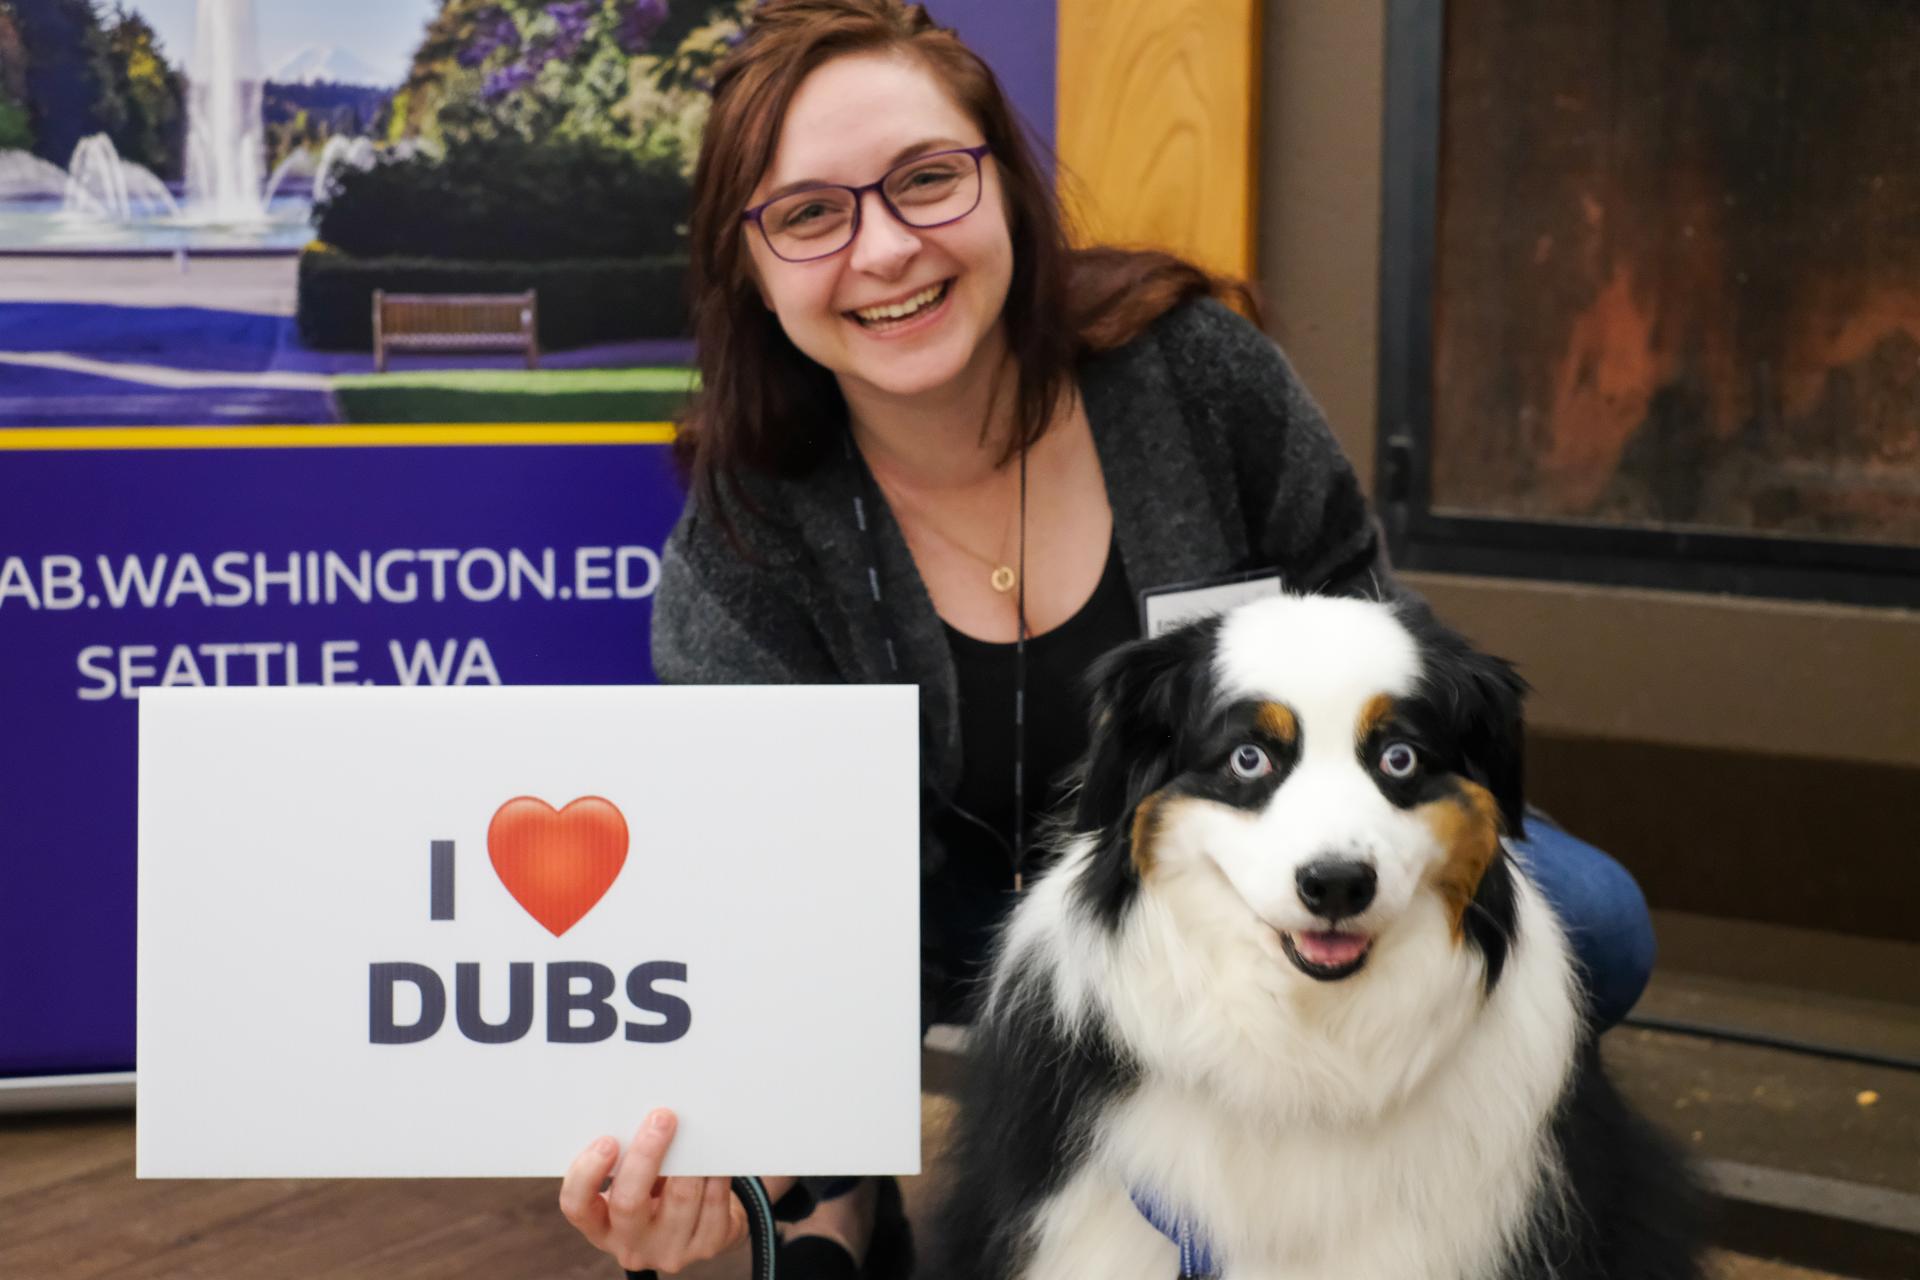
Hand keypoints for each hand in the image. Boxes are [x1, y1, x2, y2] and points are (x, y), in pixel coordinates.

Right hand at [558, 1109, 746, 1273]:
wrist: (702, 1231)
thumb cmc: (657, 1193)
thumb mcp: (633, 1184)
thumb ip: (629, 1159)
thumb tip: (647, 1113)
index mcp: (601, 1226)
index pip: (577, 1206)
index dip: (587, 1174)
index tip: (607, 1140)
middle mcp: (631, 1245)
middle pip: (628, 1203)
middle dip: (645, 1155)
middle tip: (661, 1117)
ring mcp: (669, 1251)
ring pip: (681, 1199)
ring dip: (689, 1158)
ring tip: (694, 1127)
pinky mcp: (707, 1246)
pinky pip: (714, 1202)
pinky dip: (715, 1172)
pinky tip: (715, 1151)